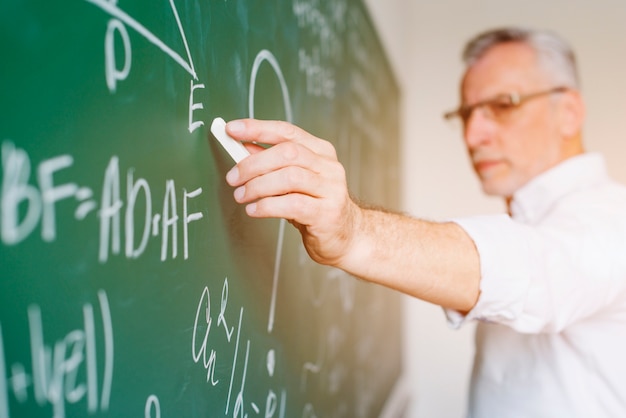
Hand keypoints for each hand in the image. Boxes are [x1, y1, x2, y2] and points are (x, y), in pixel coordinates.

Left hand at [224, 118, 360, 266]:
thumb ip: (271, 164)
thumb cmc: (316, 206)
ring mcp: (331, 189)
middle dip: (253, 164)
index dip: (258, 128)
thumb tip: (242, 148)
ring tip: (242, 196)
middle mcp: (328, 167)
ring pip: (289, 177)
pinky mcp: (327, 213)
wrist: (346, 236)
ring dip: (257, 186)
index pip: (287, 132)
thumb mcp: (293, 181)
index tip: (232, 129)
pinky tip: (254, 209)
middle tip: (233, 177)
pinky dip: (267, 206)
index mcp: (320, 152)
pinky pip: (292, 204)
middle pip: (287, 153)